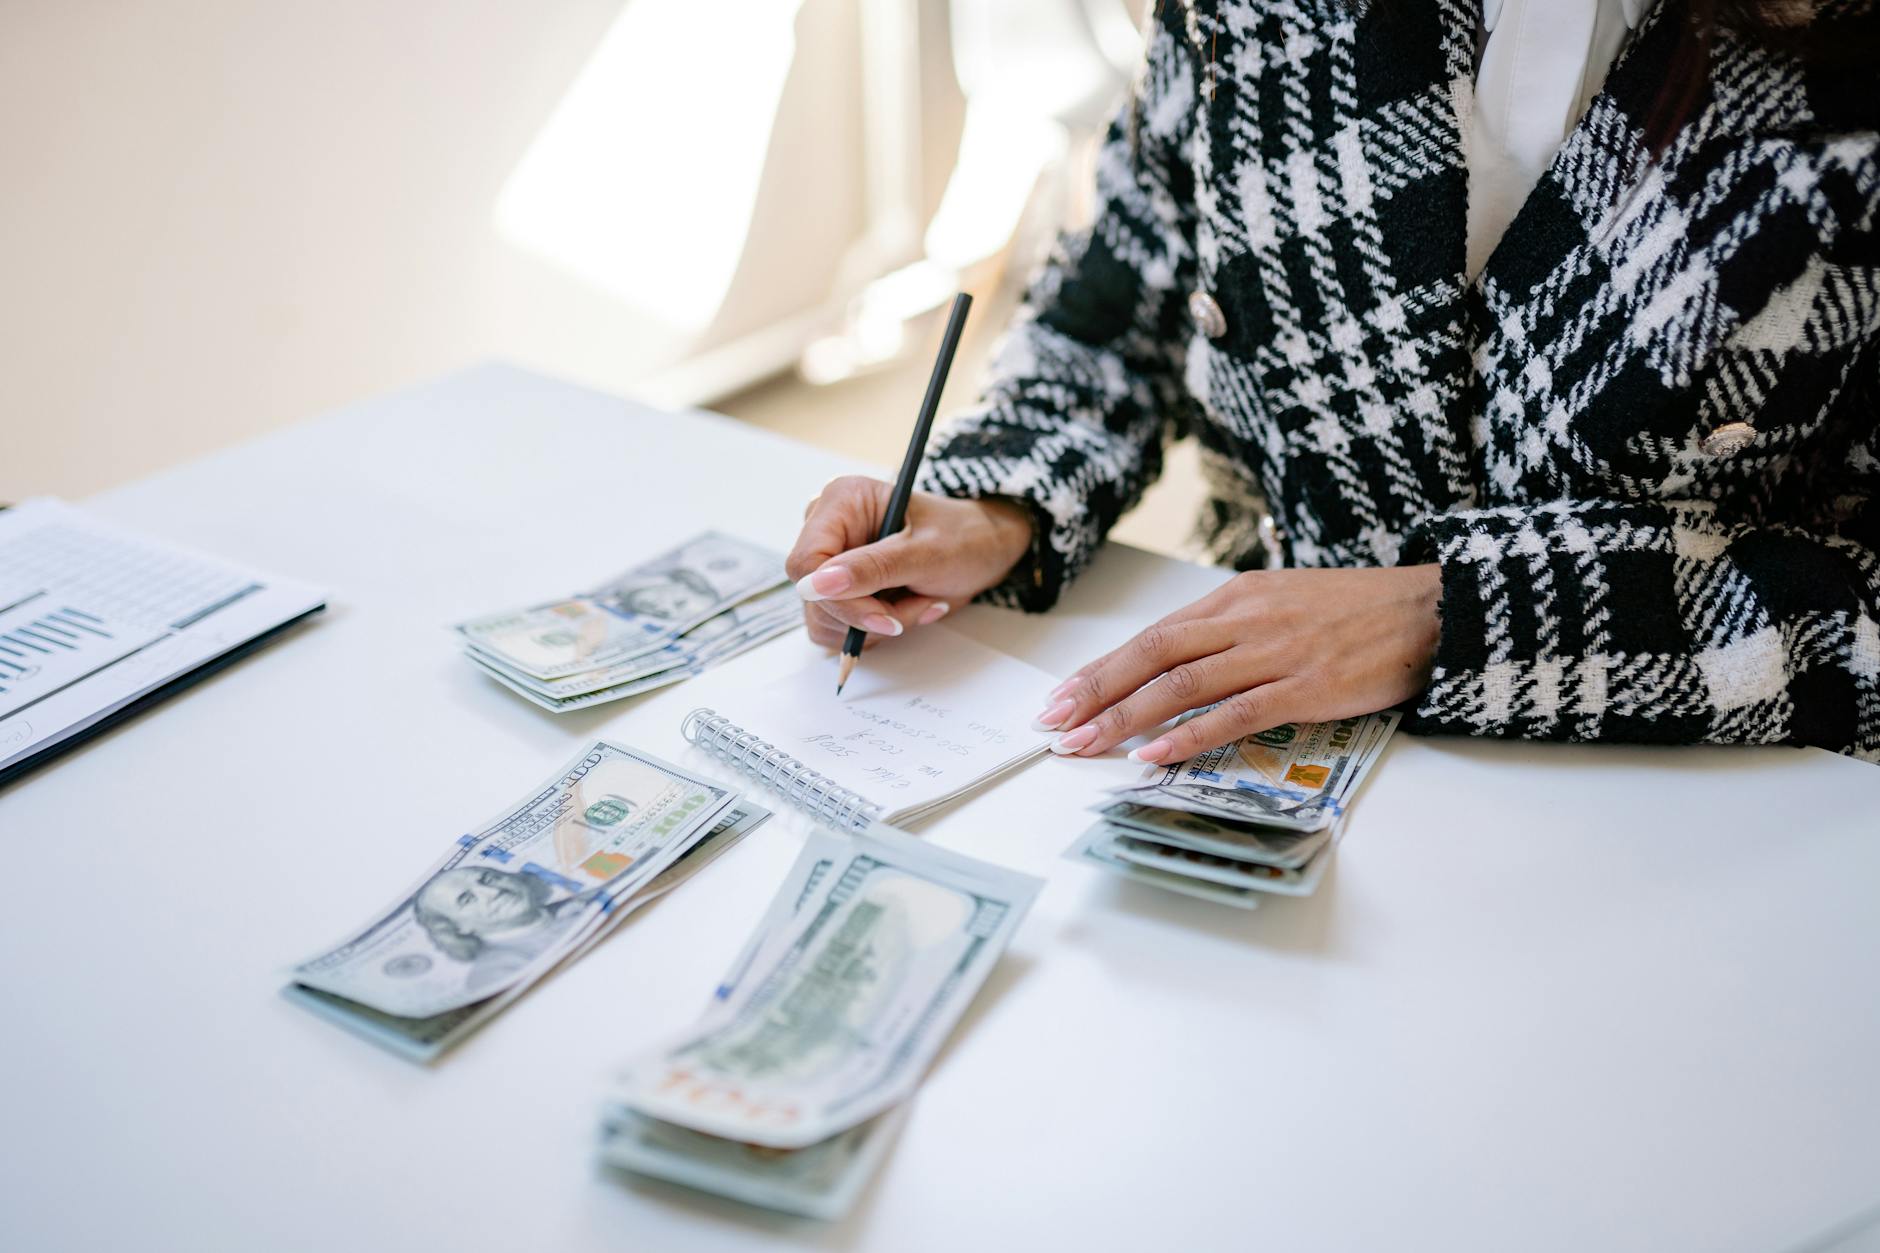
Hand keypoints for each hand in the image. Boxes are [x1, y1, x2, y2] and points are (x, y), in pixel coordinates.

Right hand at [787, 477, 1032, 649]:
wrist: (983, 549)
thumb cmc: (964, 537)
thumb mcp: (926, 553)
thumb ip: (872, 568)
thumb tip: (819, 584)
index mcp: (842, 501)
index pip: (806, 563)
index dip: (837, 598)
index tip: (884, 616)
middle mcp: (827, 528)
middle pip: (813, 596)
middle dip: (868, 613)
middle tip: (917, 605)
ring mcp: (831, 561)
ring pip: (824, 618)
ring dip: (875, 625)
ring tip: (918, 602)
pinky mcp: (839, 589)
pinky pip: (836, 628)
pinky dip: (873, 631)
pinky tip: (905, 608)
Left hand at [1037, 565, 1440, 761]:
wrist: (1431, 608)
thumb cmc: (1358, 611)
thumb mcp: (1283, 602)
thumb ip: (1233, 629)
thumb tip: (1180, 662)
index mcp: (1236, 597)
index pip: (1153, 635)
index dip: (1103, 667)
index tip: (1063, 695)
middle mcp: (1246, 619)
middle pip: (1153, 655)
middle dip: (1096, 690)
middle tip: (1054, 724)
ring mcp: (1275, 652)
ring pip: (1181, 684)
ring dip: (1126, 717)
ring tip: (1086, 744)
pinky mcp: (1305, 686)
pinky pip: (1235, 714)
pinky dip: (1189, 736)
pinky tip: (1153, 755)